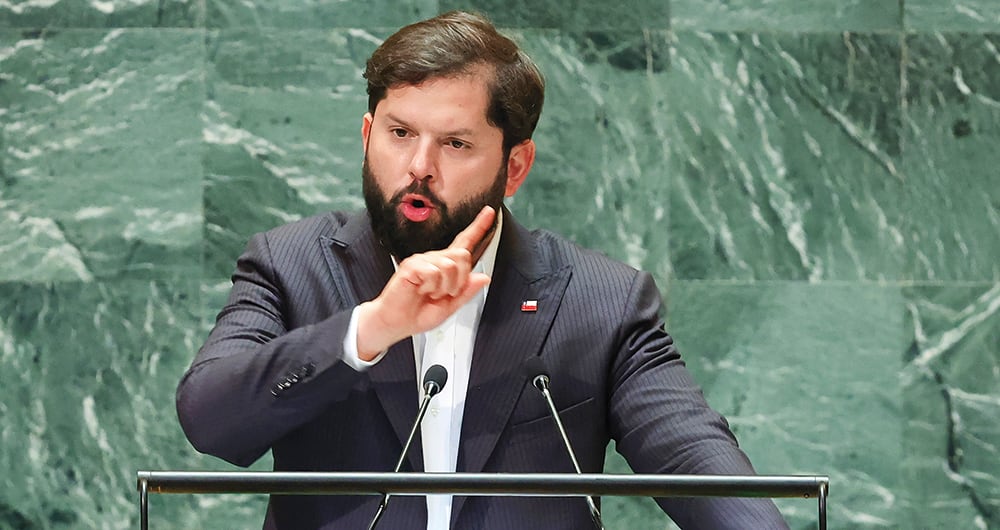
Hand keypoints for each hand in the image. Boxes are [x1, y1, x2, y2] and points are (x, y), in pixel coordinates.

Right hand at [355, 206, 495, 359]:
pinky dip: (431, 287)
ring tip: (430, 293)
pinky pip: (433, 272)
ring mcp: (423, 260)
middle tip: (445, 293)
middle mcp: (435, 259)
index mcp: (446, 268)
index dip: (478, 227)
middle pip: (462, 255)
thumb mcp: (450, 306)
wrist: (396, 322)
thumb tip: (485, 277)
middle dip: (460, 280)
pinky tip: (420, 289)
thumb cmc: (418, 314)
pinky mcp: (412, 265)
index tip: (489, 212)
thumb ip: (467, 292)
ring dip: (444, 287)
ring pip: (449, 266)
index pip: (464, 243)